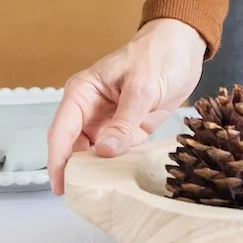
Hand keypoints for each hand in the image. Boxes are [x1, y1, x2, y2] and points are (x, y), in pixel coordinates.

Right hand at [47, 17, 206, 195]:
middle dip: (79, 172)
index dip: (57, 161)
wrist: (184, 44)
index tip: (61, 187)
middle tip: (87, 197)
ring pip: (96, 154)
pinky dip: (120, 166)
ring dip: (100, 172)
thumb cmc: (158, 53)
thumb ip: (124, 121)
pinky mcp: (130, 128)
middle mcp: (91, 110)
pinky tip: (124, 181)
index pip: (61, 132)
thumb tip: (104, 152)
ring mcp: (110, 121)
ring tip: (105, 195)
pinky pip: (119, 153)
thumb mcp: (141, 86)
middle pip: (75, 148)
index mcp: (83, 93)